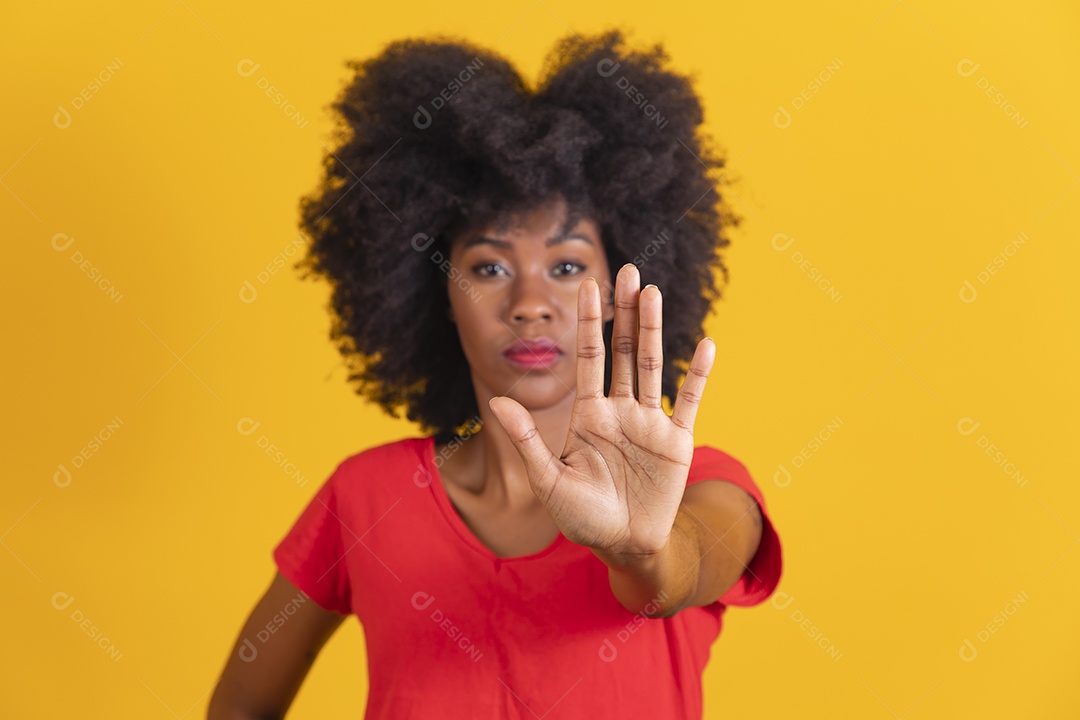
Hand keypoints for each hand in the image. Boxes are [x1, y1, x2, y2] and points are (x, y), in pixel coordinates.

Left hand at [487, 263, 715, 560]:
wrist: (622, 546)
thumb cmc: (581, 517)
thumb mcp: (548, 480)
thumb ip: (527, 441)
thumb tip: (496, 403)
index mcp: (588, 415)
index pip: (589, 357)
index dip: (590, 321)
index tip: (588, 284)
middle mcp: (620, 410)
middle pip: (622, 350)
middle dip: (624, 312)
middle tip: (628, 270)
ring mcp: (649, 422)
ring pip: (651, 366)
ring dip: (653, 330)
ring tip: (653, 292)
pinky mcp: (677, 441)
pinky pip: (689, 401)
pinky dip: (697, 374)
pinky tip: (706, 344)